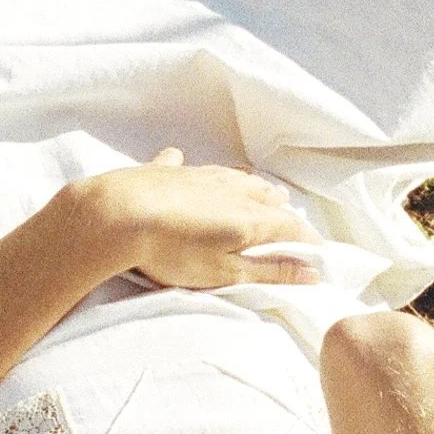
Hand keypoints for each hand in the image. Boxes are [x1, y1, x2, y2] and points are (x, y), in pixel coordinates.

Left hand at [79, 150, 322, 293]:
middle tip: (290, 219)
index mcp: (249, 218)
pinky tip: (181, 160)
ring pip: (233, 177)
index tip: (317, 252)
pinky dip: (189, 168)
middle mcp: (229, 190)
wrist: (116, 216)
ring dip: (250, 185)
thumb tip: (310, 273)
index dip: (306, 240)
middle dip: (281, 210)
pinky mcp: (165, 171)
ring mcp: (197, 176)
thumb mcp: (226, 272)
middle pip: (265, 197)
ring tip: (260, 189)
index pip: (289, 227)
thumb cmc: (172, 251)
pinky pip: (182, 165)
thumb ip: (269, 271)